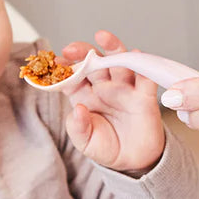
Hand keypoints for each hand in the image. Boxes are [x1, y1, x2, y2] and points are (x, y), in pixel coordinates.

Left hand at [60, 30, 165, 173]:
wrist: (134, 162)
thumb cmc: (108, 149)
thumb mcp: (86, 143)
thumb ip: (78, 128)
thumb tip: (79, 110)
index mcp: (85, 97)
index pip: (72, 78)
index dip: (63, 69)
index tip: (54, 63)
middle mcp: (104, 88)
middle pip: (94, 63)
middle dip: (83, 52)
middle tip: (72, 49)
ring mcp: (124, 89)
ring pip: (118, 62)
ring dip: (112, 47)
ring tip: (103, 36)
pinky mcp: (144, 96)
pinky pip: (144, 77)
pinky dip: (141, 64)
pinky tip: (135, 54)